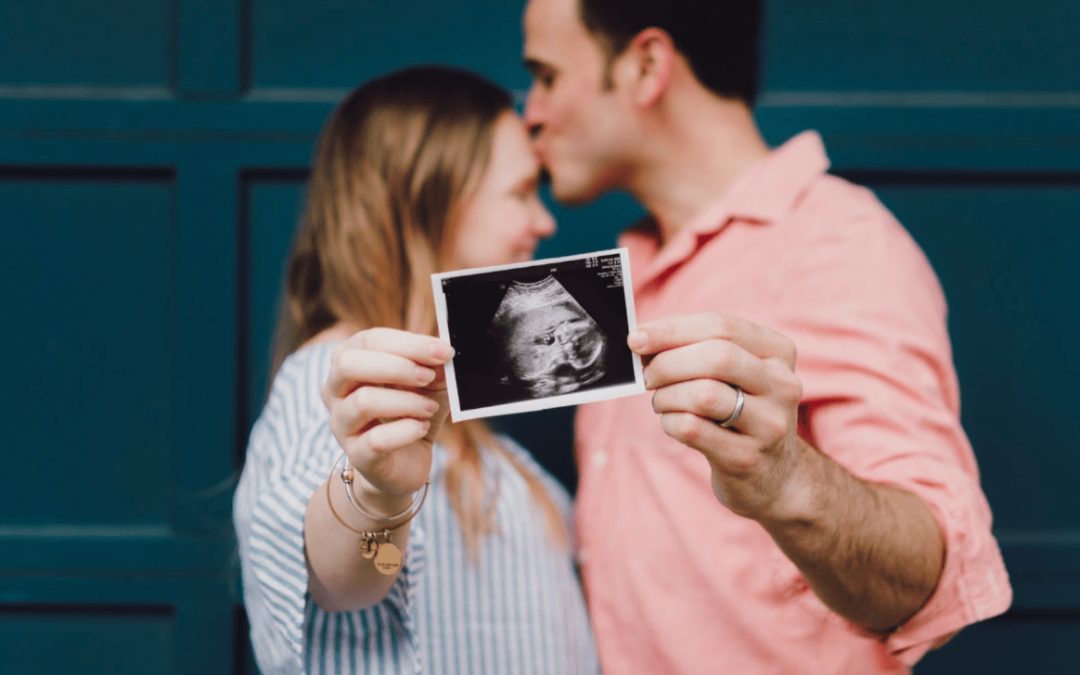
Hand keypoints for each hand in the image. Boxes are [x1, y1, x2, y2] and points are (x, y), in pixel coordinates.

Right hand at [321, 328, 454, 510]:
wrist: (406, 462)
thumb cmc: (412, 413)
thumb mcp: (428, 384)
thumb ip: (434, 365)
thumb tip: (443, 351)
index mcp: (349, 362)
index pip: (369, 341)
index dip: (408, 343)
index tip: (443, 351)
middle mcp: (335, 391)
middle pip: (348, 364)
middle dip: (396, 366)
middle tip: (428, 376)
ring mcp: (341, 424)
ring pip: (363, 402)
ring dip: (406, 401)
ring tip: (429, 408)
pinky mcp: (357, 455)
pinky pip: (376, 440)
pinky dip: (406, 431)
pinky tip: (421, 428)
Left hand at [629, 313, 804, 519]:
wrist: (774, 476)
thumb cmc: (740, 411)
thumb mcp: (735, 375)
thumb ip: (697, 349)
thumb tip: (642, 339)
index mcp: (778, 353)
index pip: (721, 326)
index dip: (672, 329)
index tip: (636, 337)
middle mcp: (782, 385)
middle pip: (716, 357)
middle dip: (668, 363)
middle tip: (647, 376)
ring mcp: (769, 425)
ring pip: (703, 394)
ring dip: (667, 396)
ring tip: (662, 401)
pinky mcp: (747, 458)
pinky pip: (693, 429)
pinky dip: (670, 422)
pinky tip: (672, 423)